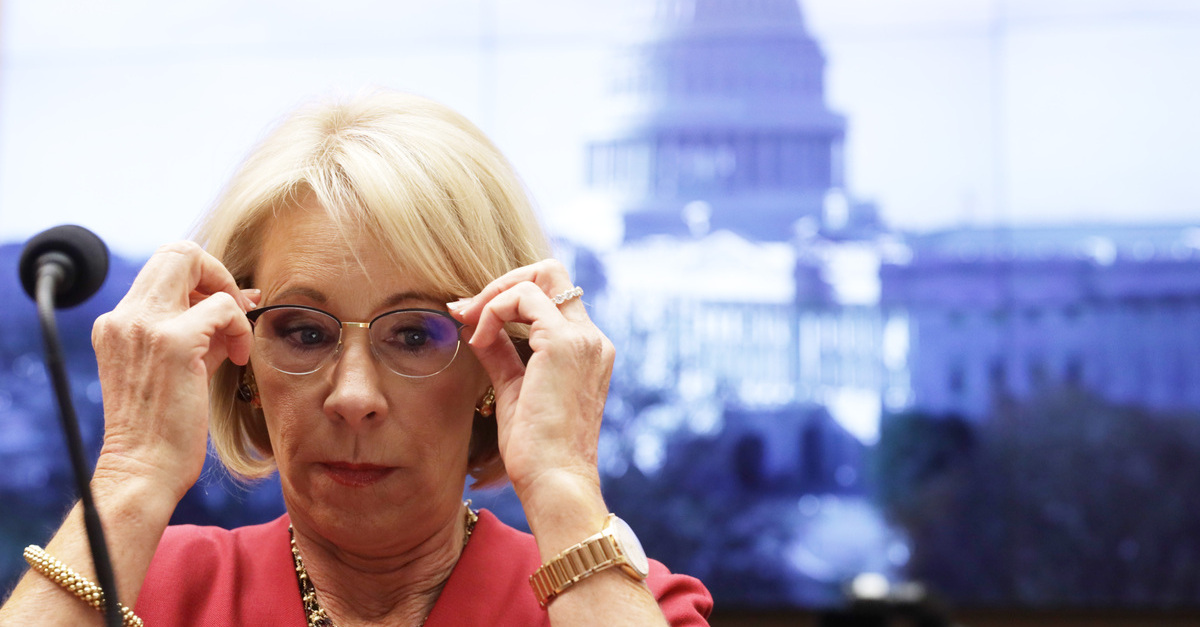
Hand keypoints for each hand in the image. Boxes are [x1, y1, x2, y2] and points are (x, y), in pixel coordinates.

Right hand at [90, 241, 257, 500]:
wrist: (144, 469)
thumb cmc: (166, 426)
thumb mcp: (183, 366)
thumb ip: (205, 329)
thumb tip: (244, 296)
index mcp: (119, 322)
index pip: (164, 268)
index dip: (203, 278)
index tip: (227, 308)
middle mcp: (125, 317)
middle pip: (176, 250)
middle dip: (217, 273)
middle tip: (236, 310)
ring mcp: (145, 326)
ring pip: (195, 264)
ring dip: (230, 301)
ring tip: (236, 342)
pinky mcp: (171, 342)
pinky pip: (223, 307)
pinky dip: (240, 326)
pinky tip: (240, 357)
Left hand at [450, 259, 612, 504]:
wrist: (553, 480)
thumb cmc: (534, 449)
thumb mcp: (514, 388)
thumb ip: (501, 352)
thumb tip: (476, 325)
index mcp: (588, 350)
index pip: (552, 296)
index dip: (509, 296)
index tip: (470, 316)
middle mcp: (592, 339)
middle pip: (551, 272)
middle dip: (505, 282)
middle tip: (470, 310)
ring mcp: (582, 339)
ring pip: (538, 277)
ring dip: (494, 295)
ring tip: (468, 324)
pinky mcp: (563, 344)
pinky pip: (522, 299)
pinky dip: (493, 310)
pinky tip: (477, 339)